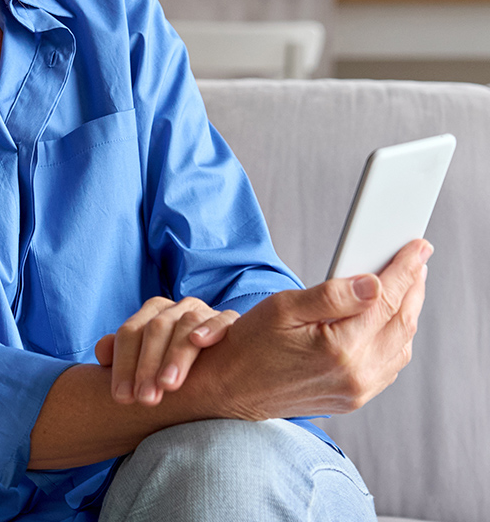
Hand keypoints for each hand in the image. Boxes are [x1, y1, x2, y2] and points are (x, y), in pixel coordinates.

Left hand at [95, 296, 238, 405]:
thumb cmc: (175, 367)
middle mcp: (175, 309)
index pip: (130, 333)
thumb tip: (102, 353)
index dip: (123, 365)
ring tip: (168, 384)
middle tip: (145, 400)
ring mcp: (203, 312)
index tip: (121, 399)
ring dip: (176, 354)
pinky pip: (223, 319)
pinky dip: (211, 328)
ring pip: (185, 324)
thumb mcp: (148, 363)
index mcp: (152, 314)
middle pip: (155, 329)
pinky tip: (200, 342)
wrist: (225, 365)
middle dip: (147, 365)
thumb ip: (124, 357)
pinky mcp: (231, 321)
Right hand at [195, 238, 431, 420]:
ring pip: (401, 346)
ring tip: (404, 286)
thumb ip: (332, 295)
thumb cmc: (250, 344)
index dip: (405, 270)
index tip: (418, 249)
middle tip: (416, 261)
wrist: (231, 388)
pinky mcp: (353, 399)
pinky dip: (395, 338)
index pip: (385, 300)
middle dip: (413, 288)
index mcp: (340, 349)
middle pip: (401, 323)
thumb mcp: (283, 307)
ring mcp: (357, 391)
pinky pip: (389, 366)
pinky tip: (387, 320)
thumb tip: (373, 283)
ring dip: (407, 313)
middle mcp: (356, 375)